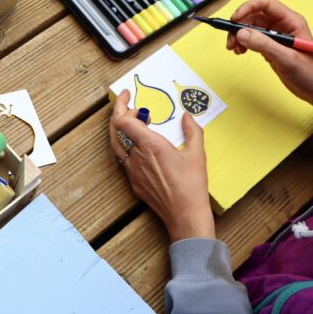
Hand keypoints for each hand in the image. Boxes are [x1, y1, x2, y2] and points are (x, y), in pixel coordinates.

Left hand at [109, 89, 214, 240]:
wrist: (184, 216)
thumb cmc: (192, 187)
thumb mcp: (198, 155)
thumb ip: (192, 131)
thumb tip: (187, 116)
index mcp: (151, 146)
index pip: (123, 120)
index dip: (121, 105)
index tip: (128, 96)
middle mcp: (137, 157)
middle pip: (115, 129)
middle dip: (118, 112)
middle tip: (130, 105)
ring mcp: (132, 170)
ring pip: (115, 144)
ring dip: (120, 129)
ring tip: (132, 121)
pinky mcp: (133, 182)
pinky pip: (122, 158)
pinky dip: (125, 144)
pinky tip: (138, 143)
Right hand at [226, 0, 312, 121]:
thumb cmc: (312, 73)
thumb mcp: (287, 58)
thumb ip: (264, 44)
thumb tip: (242, 33)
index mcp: (291, 21)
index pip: (265, 4)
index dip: (248, 7)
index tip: (235, 20)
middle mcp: (282, 25)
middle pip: (255, 15)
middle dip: (240, 24)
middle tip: (231, 39)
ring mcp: (276, 36)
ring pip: (251, 27)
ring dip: (239, 35)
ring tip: (234, 48)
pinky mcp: (271, 47)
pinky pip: (253, 38)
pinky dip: (243, 43)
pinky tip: (241, 51)